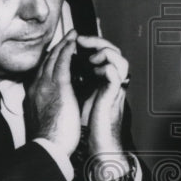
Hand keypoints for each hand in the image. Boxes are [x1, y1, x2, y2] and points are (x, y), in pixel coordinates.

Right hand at [26, 29, 81, 157]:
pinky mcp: (57, 87)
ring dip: (63, 44)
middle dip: (57, 48)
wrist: (48, 147)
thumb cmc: (50, 139)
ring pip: (53, 58)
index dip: (50, 60)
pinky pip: (62, 62)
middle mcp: (36, 87)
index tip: (58, 52)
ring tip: (72, 35)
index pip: (41, 72)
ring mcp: (45, 85)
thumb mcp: (43, 120)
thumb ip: (45, 108)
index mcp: (32, 96)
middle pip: (46, 62)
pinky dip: (67, 50)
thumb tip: (52, 105)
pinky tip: (73, 42)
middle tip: (67, 37)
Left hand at [76, 34, 129, 166]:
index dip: (89, 43)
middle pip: (113, 51)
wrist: (92, 143)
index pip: (101, 53)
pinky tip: (94, 69)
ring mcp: (114, 88)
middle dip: (96, 41)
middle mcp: (111, 82)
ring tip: (89, 54)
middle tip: (80, 38)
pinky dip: (104, 67)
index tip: (73, 37)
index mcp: (101, 79)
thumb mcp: (74, 95)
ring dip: (103, 52)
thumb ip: (73, 80)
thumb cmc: (84, 123)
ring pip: (119, 59)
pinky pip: (115, 74)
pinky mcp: (114, 96)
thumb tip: (60, 66)